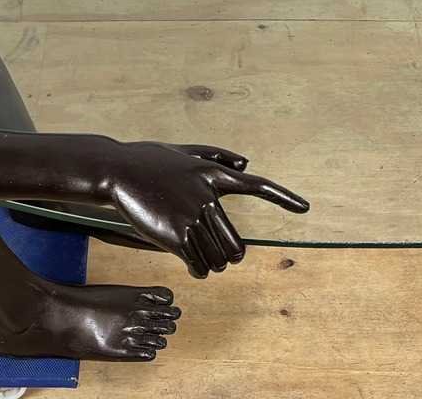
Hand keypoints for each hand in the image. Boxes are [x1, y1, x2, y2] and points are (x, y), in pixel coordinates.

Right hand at [100, 141, 308, 276]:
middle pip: (237, 244)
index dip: (283, 197)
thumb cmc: (148, 160)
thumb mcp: (183, 151)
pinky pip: (200, 265)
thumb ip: (216, 155)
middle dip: (228, 255)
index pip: (257, 185)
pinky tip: (192, 266)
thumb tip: (246, 162)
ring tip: (198, 258)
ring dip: (212, 264)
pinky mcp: (177, 235)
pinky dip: (198, 270)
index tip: (305, 208)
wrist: (116, 171)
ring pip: (220, 258)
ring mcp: (193, 215)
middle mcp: (208, 195)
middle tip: (215, 255)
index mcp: (212, 173)